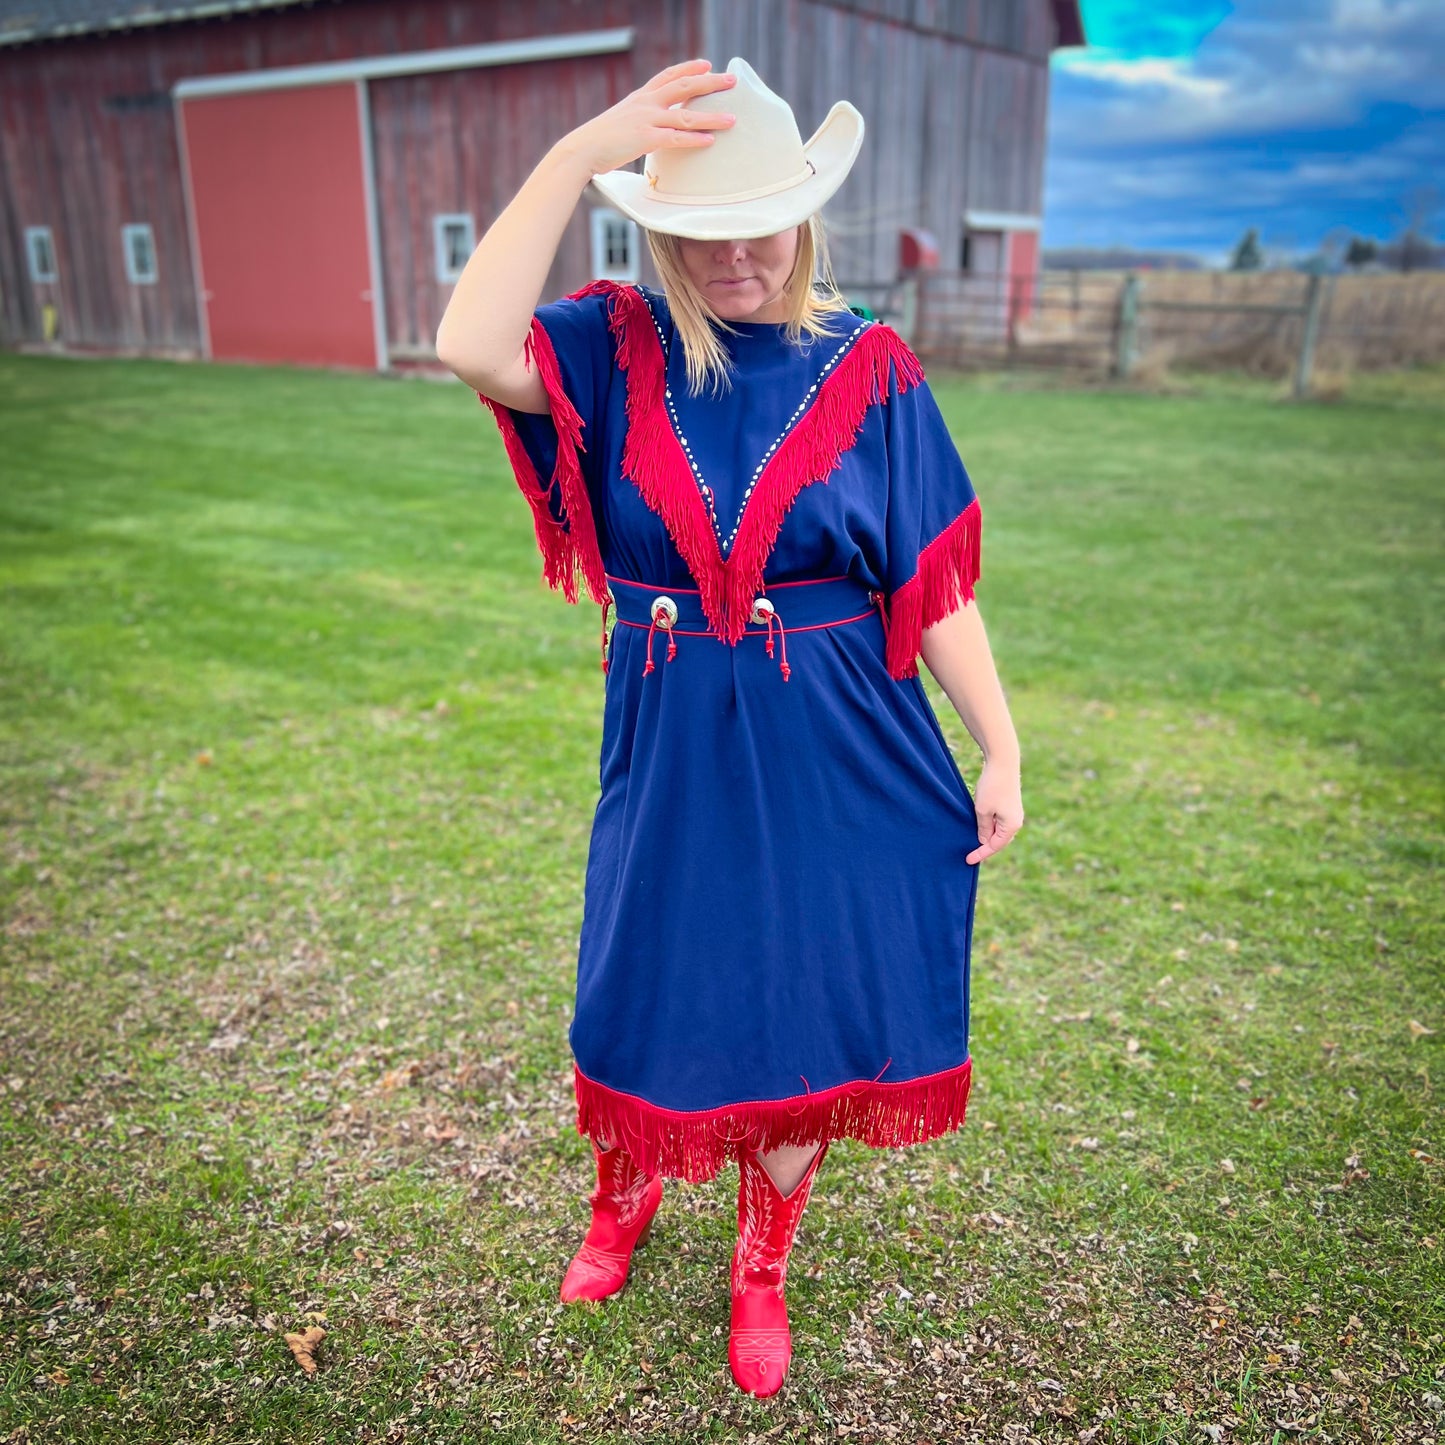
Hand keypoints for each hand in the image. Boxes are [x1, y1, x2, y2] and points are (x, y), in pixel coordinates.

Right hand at [559, 58, 737, 178]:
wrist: (583, 148)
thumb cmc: (600, 140)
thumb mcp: (621, 120)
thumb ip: (638, 118)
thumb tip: (650, 127)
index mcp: (640, 97)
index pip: (668, 75)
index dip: (689, 68)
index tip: (706, 64)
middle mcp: (646, 103)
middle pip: (684, 87)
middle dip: (710, 83)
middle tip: (731, 81)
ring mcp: (647, 120)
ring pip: (686, 114)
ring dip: (711, 116)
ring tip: (732, 119)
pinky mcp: (646, 139)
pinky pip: (676, 138)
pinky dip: (694, 139)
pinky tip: (710, 141)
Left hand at [965, 758, 1022, 863]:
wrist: (1002, 762)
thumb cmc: (992, 787)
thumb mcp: (982, 810)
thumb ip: (983, 828)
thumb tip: (984, 840)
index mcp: (1011, 826)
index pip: (994, 846)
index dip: (980, 854)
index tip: (967, 860)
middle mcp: (1016, 822)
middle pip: (999, 841)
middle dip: (985, 848)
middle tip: (970, 855)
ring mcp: (1014, 813)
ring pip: (999, 831)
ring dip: (987, 837)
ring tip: (973, 843)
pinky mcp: (1010, 806)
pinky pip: (999, 822)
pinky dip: (989, 827)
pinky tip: (979, 827)